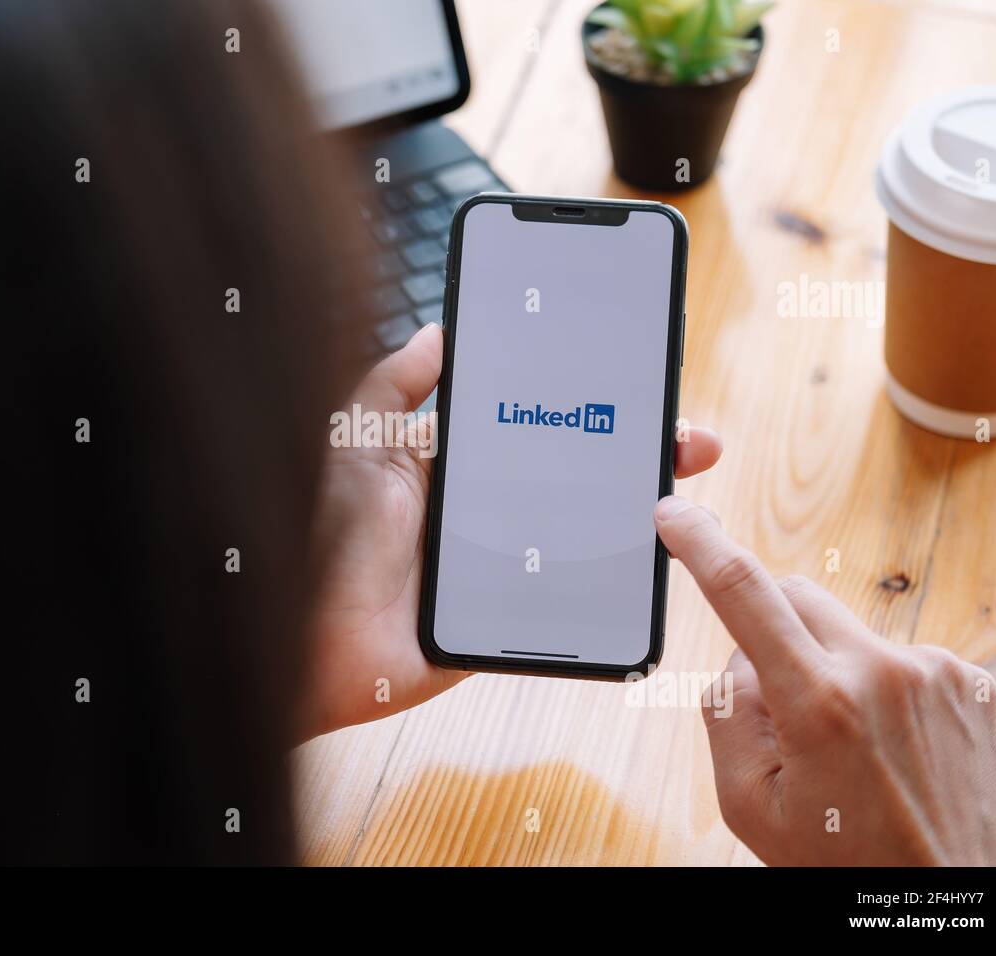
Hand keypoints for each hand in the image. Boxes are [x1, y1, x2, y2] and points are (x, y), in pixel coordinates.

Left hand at [301, 324, 722, 739]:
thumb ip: (392, 386)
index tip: (637, 379)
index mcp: (453, 463)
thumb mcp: (353, 442)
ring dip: (639, 510)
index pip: (534, 422)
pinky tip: (656, 554)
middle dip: (636, 451)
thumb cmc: (317, 534)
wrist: (306, 638)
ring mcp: (502, 563)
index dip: (585, 401)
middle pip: (576, 473)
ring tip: (683, 485)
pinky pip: (570, 596)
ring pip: (585, 531)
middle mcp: (485, 508)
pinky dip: (614, 578)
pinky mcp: (509, 615)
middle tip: (689, 438)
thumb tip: (440, 330)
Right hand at [655, 496, 995, 864]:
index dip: (701, 544)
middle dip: (770, 628)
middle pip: (796, 595)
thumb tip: (742, 658)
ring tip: (849, 745)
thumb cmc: (848, 867)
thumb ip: (726, 716)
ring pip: (845, 630)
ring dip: (828, 665)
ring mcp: (934, 673)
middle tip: (777, 703)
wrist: (953, 903)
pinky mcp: (969, 683)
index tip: (675, 513)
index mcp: (818, 703)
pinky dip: (877, 686)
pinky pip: (896, 657)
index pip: (743, 593)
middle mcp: (882, 672)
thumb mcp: (750, 806)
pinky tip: (890, 745)